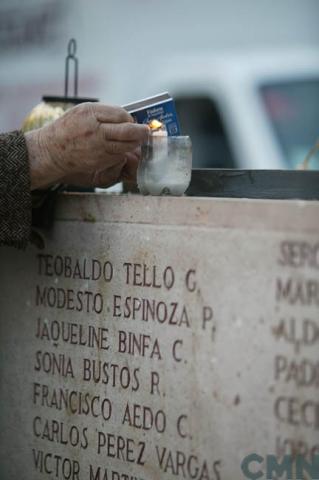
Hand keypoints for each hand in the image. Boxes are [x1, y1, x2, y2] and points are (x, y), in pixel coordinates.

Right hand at [25, 102, 148, 189]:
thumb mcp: (82, 111)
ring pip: (127, 145)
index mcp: (91, 113)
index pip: (121, 114)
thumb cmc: (68, 129)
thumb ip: (104, 113)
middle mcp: (95, 130)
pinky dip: (123, 153)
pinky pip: (119, 156)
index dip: (129, 118)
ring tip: (136, 140)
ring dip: (135, 143)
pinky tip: (120, 150)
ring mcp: (98, 147)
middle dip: (141, 131)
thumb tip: (127, 117)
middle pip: (128, 130)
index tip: (131, 120)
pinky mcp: (100, 161)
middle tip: (146, 131)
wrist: (52, 151)